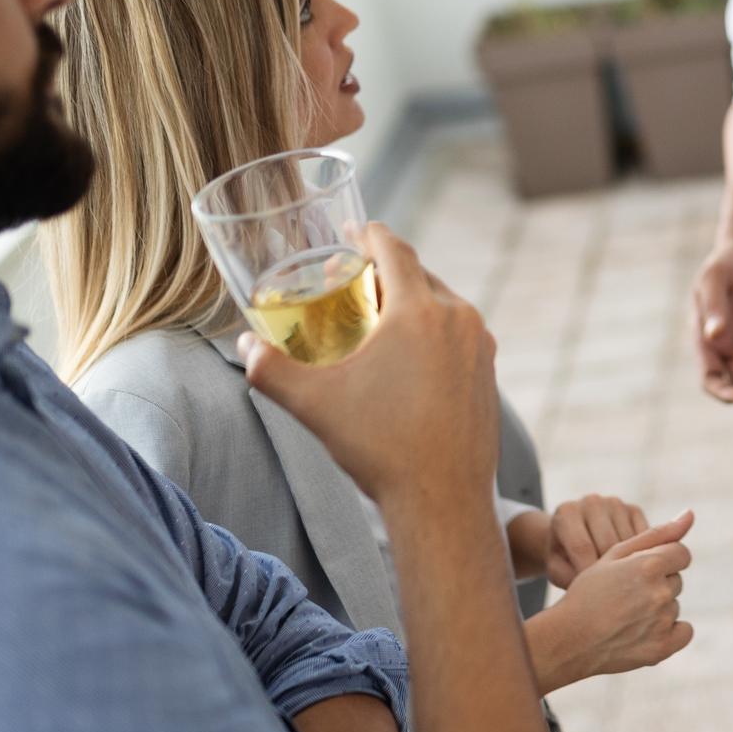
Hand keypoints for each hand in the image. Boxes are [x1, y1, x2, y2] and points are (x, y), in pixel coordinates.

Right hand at [245, 224, 496, 516]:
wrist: (443, 501)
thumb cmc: (380, 448)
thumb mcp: (313, 404)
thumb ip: (271, 370)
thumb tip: (243, 348)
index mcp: (420, 311)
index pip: (394, 248)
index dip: (369, 234)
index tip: (352, 230)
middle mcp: (460, 318)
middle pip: (419, 274)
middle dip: (385, 271)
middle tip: (352, 280)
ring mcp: (480, 346)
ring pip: (443, 304)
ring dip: (411, 301)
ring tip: (377, 317)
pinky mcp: (489, 373)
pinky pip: (459, 335)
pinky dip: (433, 331)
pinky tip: (408, 357)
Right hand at [524, 512, 695, 690]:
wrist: (568, 639)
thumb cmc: (588, 592)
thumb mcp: (615, 554)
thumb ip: (656, 534)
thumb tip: (690, 514)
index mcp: (649, 566)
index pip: (681, 554)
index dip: (664, 558)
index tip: (645, 569)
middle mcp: (659, 593)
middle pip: (677, 580)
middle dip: (658, 583)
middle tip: (628, 594)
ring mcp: (661, 623)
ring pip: (675, 605)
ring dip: (659, 607)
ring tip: (628, 614)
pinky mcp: (662, 648)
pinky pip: (684, 632)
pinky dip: (671, 631)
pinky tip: (647, 630)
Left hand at [545, 494, 650, 588]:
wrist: (574, 533)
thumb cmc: (564, 556)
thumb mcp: (557, 569)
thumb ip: (569, 577)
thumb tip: (593, 592)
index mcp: (567, 512)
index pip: (582, 546)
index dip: (589, 574)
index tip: (594, 598)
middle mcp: (591, 502)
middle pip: (608, 543)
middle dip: (612, 573)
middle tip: (615, 598)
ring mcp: (615, 503)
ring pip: (629, 542)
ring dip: (630, 567)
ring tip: (626, 589)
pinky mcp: (634, 509)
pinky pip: (645, 537)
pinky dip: (643, 557)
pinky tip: (636, 572)